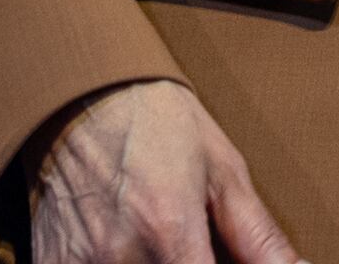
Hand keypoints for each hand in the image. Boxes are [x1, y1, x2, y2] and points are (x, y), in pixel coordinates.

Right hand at [29, 79, 300, 263]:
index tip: (217, 259)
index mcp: (170, 232)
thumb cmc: (156, 121)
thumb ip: (259, 238)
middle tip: (195, 246)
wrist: (79, 91)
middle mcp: (120, 256)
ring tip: (163, 241)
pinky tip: (126, 246)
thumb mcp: (223, 170)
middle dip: (192, 263)